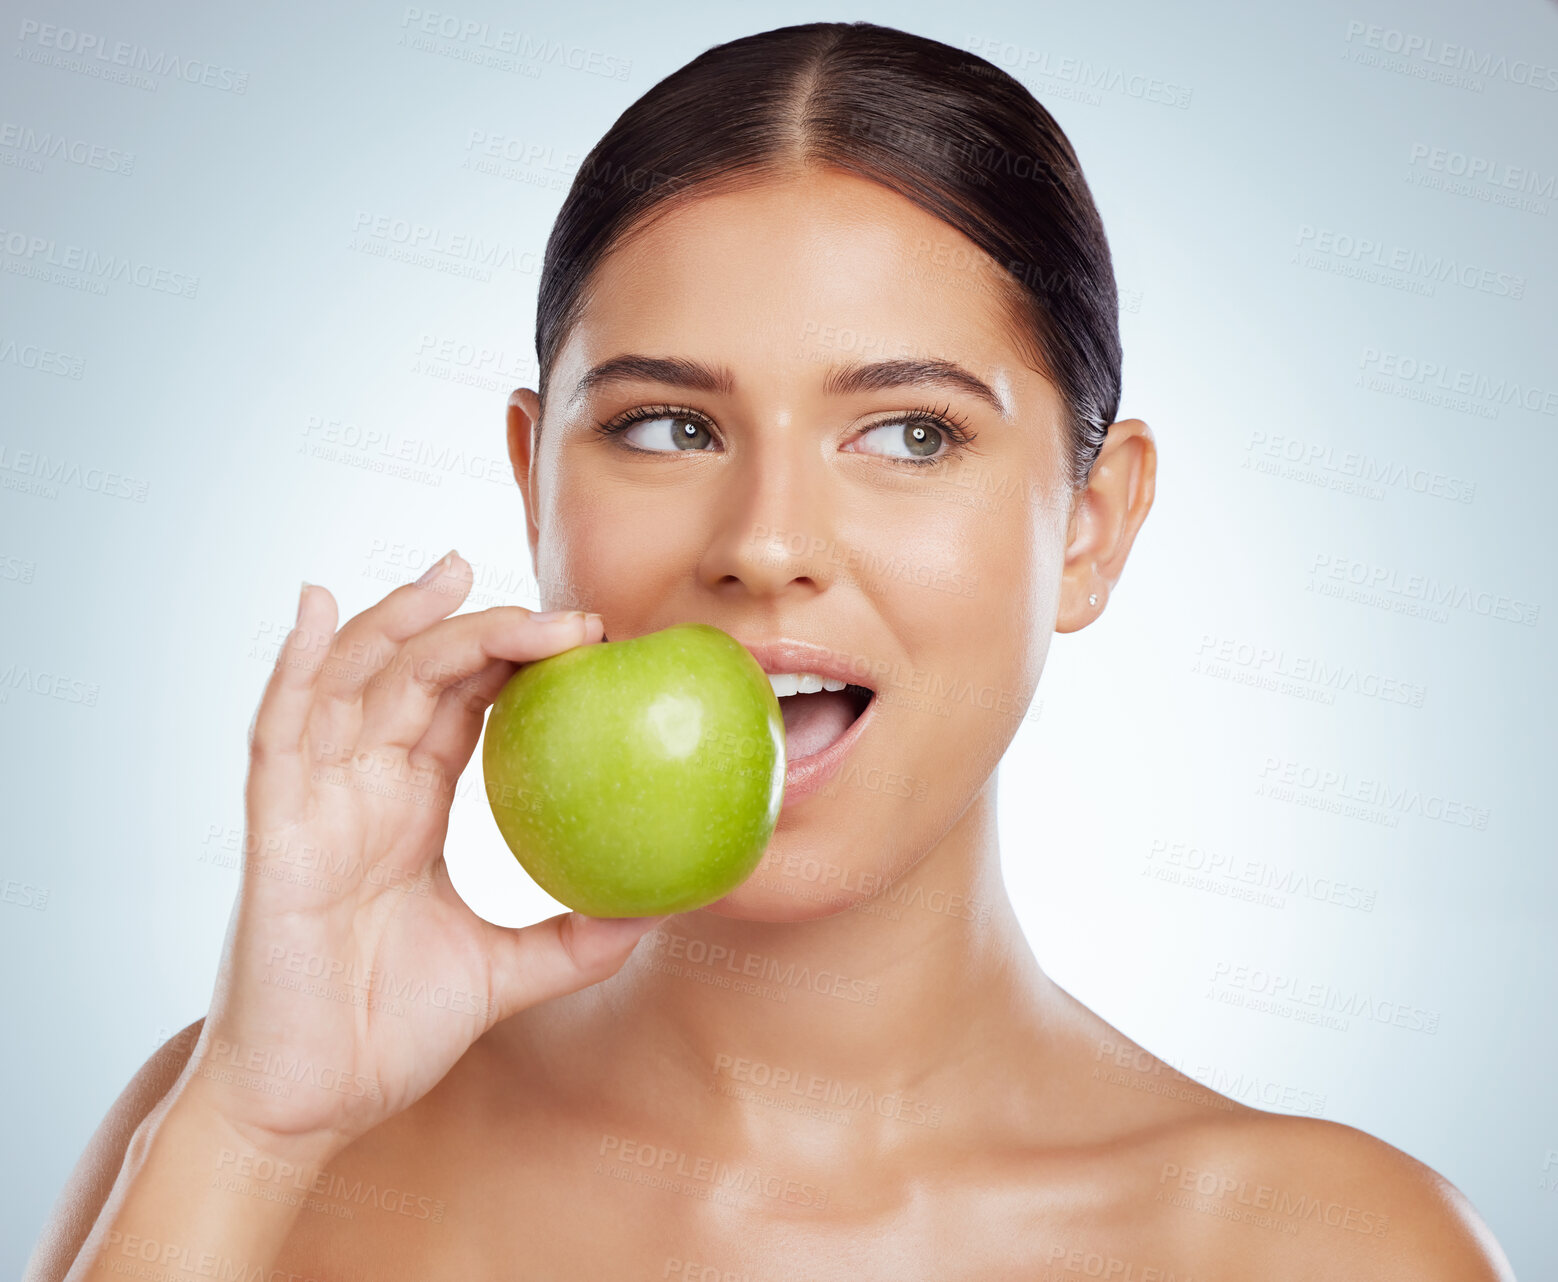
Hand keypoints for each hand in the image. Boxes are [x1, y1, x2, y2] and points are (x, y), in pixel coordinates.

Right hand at [185, 551, 661, 1154]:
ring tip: (458, 570)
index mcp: (408, 811)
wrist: (307, 1107)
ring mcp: (314, 801)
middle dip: (483, 628)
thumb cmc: (384, 1036)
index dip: (514, 662)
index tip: (587, 638)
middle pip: (418, 675)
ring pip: (354, 679)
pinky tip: (314, 602)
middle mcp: (361, 790)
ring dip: (403, 620)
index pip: (462, 706)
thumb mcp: (505, 975)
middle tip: (563, 612)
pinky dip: (292, 662)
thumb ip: (574, 937)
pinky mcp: (273, 827)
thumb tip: (661, 909)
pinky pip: (277, 729)